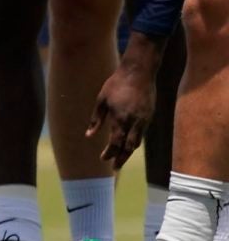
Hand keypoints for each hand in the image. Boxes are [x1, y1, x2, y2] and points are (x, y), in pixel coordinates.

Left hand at [88, 39, 160, 169]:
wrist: (139, 72)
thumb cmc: (116, 84)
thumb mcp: (101, 100)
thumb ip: (96, 119)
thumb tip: (88, 135)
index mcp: (120, 119)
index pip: (116, 143)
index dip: (110, 153)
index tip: (104, 160)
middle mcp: (134, 122)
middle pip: (128, 147)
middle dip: (121, 158)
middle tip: (115, 168)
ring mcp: (145, 119)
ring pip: (137, 141)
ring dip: (129, 150)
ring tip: (121, 157)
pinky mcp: (150, 115)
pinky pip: (142, 132)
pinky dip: (135, 140)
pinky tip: (129, 142)